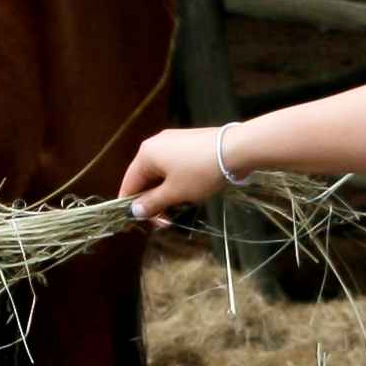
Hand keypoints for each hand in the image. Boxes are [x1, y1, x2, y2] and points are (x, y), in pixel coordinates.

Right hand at [116, 126, 233, 228]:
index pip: (129, 183)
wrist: (236, 149)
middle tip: (166, 222)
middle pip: (146, 179)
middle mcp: (155, 144)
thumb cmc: (200, 173)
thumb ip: (152, 203)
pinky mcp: (189, 143)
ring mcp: (173, 141)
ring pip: (161, 174)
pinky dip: (177, 182)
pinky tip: (189, 194)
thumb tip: (134, 211)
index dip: (131, 205)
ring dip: (166, 194)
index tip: (140, 223)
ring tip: (180, 209)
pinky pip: (175, 166)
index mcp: (146, 154)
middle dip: (154, 202)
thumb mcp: (174, 193)